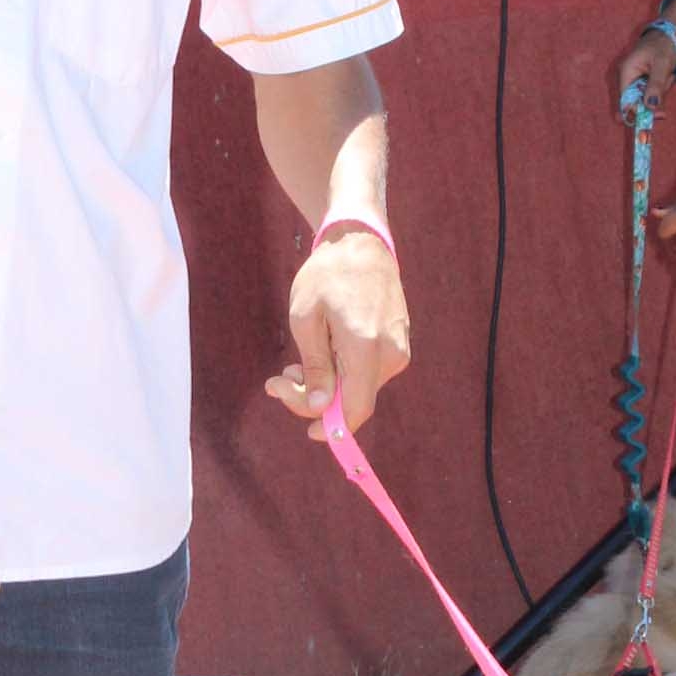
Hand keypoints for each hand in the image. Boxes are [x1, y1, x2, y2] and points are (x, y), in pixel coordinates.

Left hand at [265, 224, 408, 436]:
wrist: (361, 242)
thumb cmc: (327, 275)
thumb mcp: (305, 319)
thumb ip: (314, 367)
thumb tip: (321, 408)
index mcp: (366, 347)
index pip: (356, 408)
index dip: (333, 430)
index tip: (308, 433)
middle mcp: (390, 353)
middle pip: (354, 401)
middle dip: (315, 400)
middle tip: (277, 382)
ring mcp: (398, 350)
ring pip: (359, 388)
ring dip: (326, 386)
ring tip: (293, 365)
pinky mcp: (398, 345)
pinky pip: (368, 373)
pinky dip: (342, 373)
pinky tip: (320, 355)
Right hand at [617, 27, 675, 117]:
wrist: (672, 33)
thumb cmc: (665, 44)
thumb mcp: (663, 64)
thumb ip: (656, 85)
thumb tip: (650, 107)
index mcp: (626, 71)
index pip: (626, 100)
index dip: (639, 111)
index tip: (660, 115)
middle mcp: (627, 77)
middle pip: (637, 101)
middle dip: (655, 97)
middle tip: (668, 81)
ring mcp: (636, 79)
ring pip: (647, 98)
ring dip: (661, 90)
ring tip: (669, 74)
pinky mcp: (644, 80)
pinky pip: (653, 92)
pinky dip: (663, 86)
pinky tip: (668, 75)